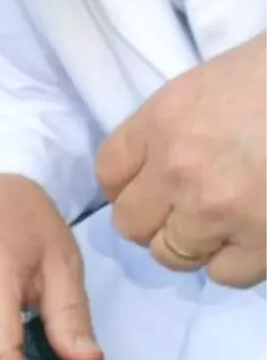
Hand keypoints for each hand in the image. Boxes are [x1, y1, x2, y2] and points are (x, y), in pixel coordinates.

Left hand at [96, 35, 266, 286]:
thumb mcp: (210, 84)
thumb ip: (173, 129)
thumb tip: (155, 167)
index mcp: (162, 121)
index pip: (108, 174)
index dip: (127, 186)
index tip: (147, 187)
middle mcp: (179, 169)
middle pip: (130, 223)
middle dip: (155, 220)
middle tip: (185, 211)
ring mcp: (219, 209)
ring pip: (172, 254)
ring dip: (194, 244)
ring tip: (224, 223)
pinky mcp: (263, 241)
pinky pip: (225, 274)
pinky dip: (238, 261)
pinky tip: (256, 234)